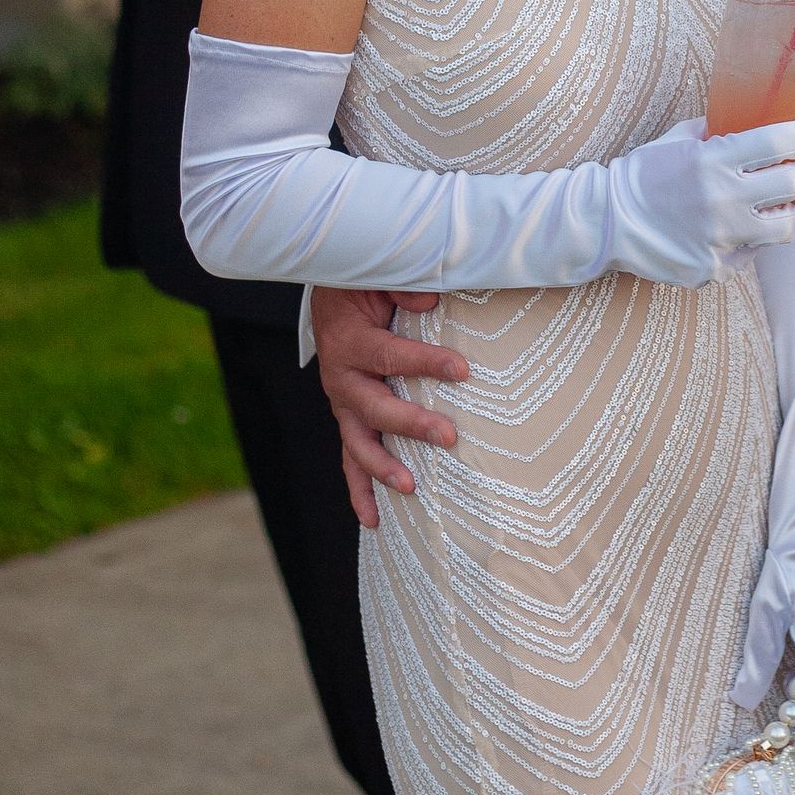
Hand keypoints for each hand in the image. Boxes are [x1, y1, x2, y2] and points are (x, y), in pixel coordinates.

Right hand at [312, 287, 463, 528]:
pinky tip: (373, 518)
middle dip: (411, 424)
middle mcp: (341, 377)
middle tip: (448, 436)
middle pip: (375, 407)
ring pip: (358, 442)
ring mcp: (343, 402)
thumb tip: (427, 300)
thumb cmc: (364, 285)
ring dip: (382, 467)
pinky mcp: (349, 417)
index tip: (462, 370)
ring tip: (409, 488)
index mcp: (350, 341)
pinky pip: (352, 457)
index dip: (426, 363)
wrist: (332, 296)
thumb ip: (403, 287)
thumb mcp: (380, 276)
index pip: (391, 355)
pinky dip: (360, 489)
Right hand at [607, 113, 794, 285]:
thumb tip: (758, 125)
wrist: (607, 223)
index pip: (781, 140)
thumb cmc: (644, 174)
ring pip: (789, 226)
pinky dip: (765, 235)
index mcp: (713, 159)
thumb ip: (720, 132)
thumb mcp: (680, 140)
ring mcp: (721, 237)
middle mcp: (722, 199)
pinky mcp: (716, 267)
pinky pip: (754, 251)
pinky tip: (771, 223)